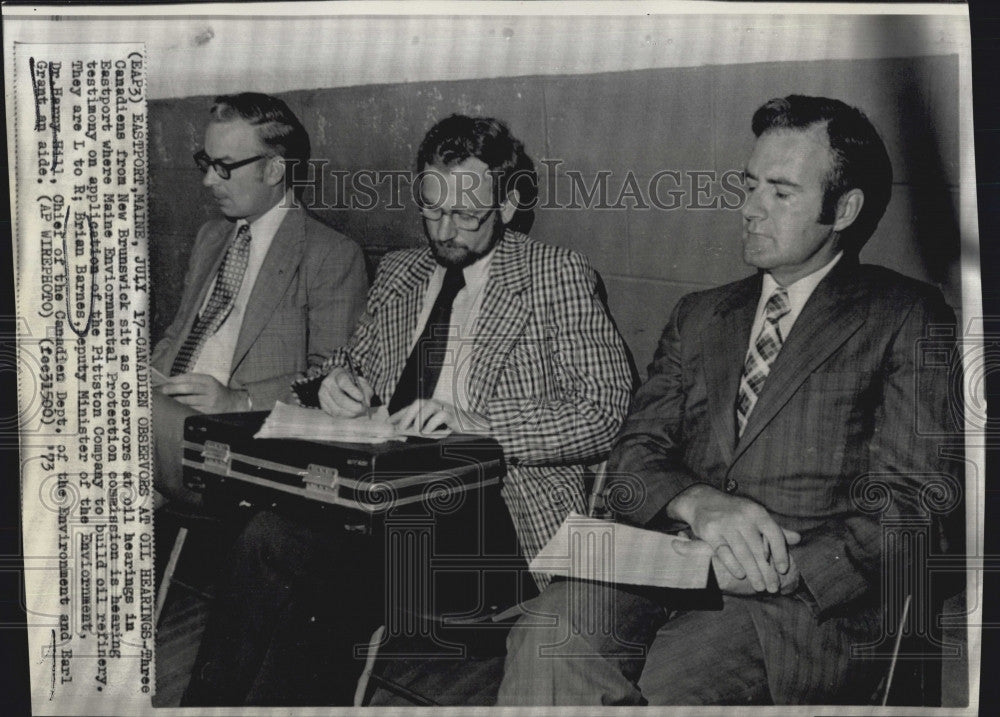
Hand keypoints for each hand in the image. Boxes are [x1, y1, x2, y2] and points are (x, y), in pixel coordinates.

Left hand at [160, 373, 249, 413]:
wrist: (234, 404)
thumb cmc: (216, 392)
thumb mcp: (209, 383)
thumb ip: (194, 381)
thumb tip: (172, 382)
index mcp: (209, 380)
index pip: (189, 377)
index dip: (176, 379)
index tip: (165, 381)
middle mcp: (210, 390)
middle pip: (188, 388)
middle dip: (173, 389)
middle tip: (162, 390)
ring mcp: (210, 402)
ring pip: (188, 401)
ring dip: (175, 400)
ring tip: (166, 400)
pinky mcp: (209, 412)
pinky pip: (192, 410)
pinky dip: (183, 409)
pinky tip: (176, 409)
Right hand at [318, 367, 373, 416]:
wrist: (341, 386)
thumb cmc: (353, 384)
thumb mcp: (362, 383)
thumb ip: (366, 391)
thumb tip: (366, 403)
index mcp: (338, 374)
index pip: (343, 382)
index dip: (352, 391)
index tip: (361, 398)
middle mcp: (328, 383)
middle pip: (339, 398)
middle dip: (352, 406)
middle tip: (362, 409)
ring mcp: (323, 394)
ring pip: (336, 408)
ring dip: (350, 413)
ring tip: (358, 412)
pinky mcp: (322, 404)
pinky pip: (334, 414)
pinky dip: (344, 416)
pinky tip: (350, 412)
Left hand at [389, 399, 456, 433]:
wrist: (470, 428)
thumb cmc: (449, 428)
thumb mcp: (432, 429)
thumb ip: (420, 428)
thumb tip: (403, 432)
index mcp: (428, 406)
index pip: (410, 408)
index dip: (398, 414)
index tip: (388, 423)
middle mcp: (434, 404)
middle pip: (417, 404)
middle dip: (406, 415)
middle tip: (400, 428)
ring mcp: (443, 407)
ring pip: (428, 407)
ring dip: (419, 420)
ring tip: (415, 431)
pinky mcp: (452, 414)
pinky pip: (440, 416)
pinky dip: (432, 424)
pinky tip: (428, 432)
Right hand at [667, 484, 800, 593]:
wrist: (702, 500)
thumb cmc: (734, 511)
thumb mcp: (755, 515)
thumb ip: (774, 528)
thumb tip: (797, 539)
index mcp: (756, 512)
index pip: (774, 534)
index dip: (780, 553)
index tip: (783, 570)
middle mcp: (742, 517)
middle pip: (758, 549)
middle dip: (767, 571)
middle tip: (773, 588)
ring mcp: (725, 524)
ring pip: (743, 553)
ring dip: (753, 573)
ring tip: (760, 587)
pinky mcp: (710, 532)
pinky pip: (724, 552)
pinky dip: (733, 565)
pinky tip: (741, 575)